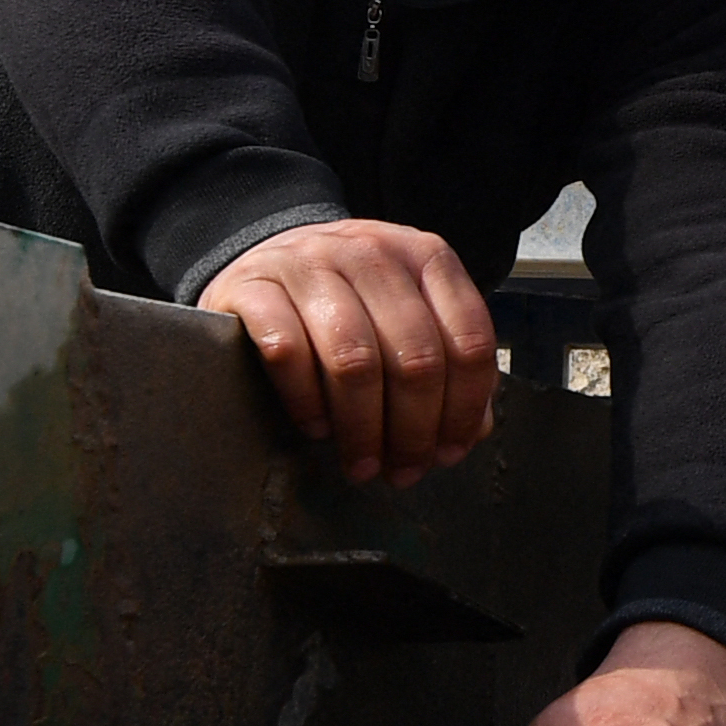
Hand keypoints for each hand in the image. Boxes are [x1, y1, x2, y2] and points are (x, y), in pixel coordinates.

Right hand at [201, 218, 494, 482]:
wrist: (268, 258)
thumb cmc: (349, 299)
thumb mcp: (405, 315)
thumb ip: (446, 362)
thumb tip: (472, 431)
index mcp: (426, 257)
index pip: (469, 341)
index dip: (463, 409)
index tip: (448, 453)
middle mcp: (373, 253)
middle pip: (416, 358)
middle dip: (413, 431)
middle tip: (402, 472)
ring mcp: (310, 263)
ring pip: (354, 361)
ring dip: (362, 428)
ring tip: (361, 464)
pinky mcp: (254, 285)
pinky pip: (288, 353)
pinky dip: (306, 401)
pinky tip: (316, 428)